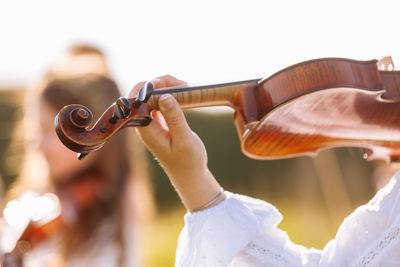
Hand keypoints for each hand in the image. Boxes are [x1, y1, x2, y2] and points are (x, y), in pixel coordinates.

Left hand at [128, 75, 221, 210]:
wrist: (189, 175)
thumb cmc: (188, 161)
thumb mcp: (184, 140)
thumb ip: (175, 118)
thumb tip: (165, 96)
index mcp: (145, 128)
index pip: (137, 97)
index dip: (153, 86)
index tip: (176, 86)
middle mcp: (143, 123)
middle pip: (142, 92)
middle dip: (160, 82)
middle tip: (183, 85)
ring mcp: (149, 121)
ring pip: (150, 94)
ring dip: (165, 86)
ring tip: (186, 87)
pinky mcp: (158, 121)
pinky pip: (158, 100)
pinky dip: (169, 93)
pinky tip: (183, 94)